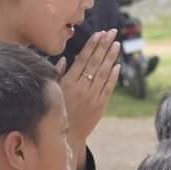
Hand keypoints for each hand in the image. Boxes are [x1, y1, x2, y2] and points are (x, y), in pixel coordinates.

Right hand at [57, 30, 119, 169]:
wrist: (66, 137)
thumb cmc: (57, 111)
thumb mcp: (53, 91)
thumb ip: (57, 74)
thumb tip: (64, 58)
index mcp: (68, 82)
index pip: (83, 59)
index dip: (92, 45)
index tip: (99, 34)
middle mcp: (81, 88)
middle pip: (95, 63)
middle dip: (104, 46)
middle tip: (112, 32)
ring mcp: (92, 97)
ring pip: (103, 73)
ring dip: (111, 57)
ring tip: (117, 44)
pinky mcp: (100, 106)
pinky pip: (108, 88)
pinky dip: (113, 77)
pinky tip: (117, 66)